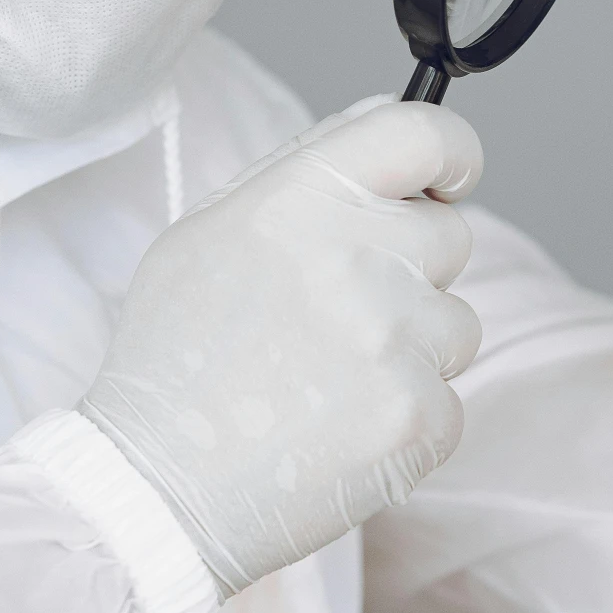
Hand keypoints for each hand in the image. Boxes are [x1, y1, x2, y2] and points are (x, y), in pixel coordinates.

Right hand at [80, 100, 483, 595]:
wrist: (155, 488)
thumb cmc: (176, 358)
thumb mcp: (210, 232)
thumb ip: (302, 174)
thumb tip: (380, 124)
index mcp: (302, 199)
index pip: (424, 134)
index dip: (451, 153)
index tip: (447, 177)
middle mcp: (358, 257)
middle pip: (450, 237)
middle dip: (410, 271)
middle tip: (338, 317)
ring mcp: (394, 341)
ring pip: (457, 324)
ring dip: (411, 349)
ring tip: (328, 381)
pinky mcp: (419, 416)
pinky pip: (449, 400)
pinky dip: (406, 419)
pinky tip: (337, 430)